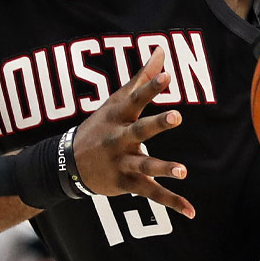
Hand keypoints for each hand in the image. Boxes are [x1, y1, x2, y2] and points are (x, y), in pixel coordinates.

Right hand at [70, 48, 195, 217]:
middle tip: (176, 117)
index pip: (136, 98)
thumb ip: (142, 77)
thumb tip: (162, 49)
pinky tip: (191, 211)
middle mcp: (119, 139)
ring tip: (183, 171)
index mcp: (119, 117)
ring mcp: (121, 163)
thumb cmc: (101, 126)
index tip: (167, 74)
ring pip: (144, 166)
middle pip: (139, 131)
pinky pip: (151, 194)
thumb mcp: (117, 101)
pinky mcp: (125, 184)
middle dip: (156, 125)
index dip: (151, 86)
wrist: (68, 163)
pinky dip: (171, 202)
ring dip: (163, 168)